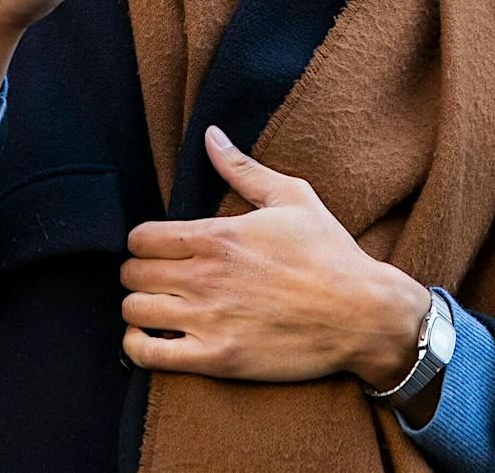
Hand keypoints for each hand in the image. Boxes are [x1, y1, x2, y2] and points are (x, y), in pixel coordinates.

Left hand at [120, 125, 428, 388]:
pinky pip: (150, 355)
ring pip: (135, 310)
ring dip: (137, 306)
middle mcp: (206, 277)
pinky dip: (138, 346)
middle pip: (133, 273)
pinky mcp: (217, 359)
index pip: (142, 237)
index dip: (141, 240)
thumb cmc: (328, 252)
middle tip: (154, 275)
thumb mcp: (291, 197)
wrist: (361, 313)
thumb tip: (210, 135)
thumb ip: (242, 168)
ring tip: (154, 304)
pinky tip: (149, 337)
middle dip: (137, 271)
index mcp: (219, 236)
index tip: (154, 246)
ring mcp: (209, 320)